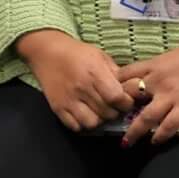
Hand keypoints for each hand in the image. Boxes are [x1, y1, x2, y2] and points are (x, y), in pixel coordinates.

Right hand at [17, 29, 132, 131]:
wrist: (45, 51)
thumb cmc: (76, 52)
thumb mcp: (100, 56)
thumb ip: (116, 73)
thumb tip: (133, 89)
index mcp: (94, 73)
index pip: (118, 98)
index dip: (126, 102)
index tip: (125, 100)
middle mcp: (81, 88)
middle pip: (108, 113)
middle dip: (114, 111)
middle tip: (112, 105)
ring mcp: (68, 99)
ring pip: (93, 123)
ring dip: (99, 119)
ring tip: (98, 111)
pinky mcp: (57, 107)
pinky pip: (75, 126)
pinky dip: (82, 123)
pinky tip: (84, 113)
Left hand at [117, 43, 178, 146]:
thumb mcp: (173, 56)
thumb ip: (159, 67)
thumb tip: (151, 74)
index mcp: (154, 65)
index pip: (125, 74)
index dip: (114, 85)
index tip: (108, 94)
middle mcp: (157, 81)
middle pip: (129, 96)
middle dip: (118, 108)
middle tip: (113, 120)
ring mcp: (171, 96)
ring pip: (145, 117)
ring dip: (134, 132)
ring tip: (126, 142)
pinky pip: (168, 126)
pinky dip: (160, 136)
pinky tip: (155, 142)